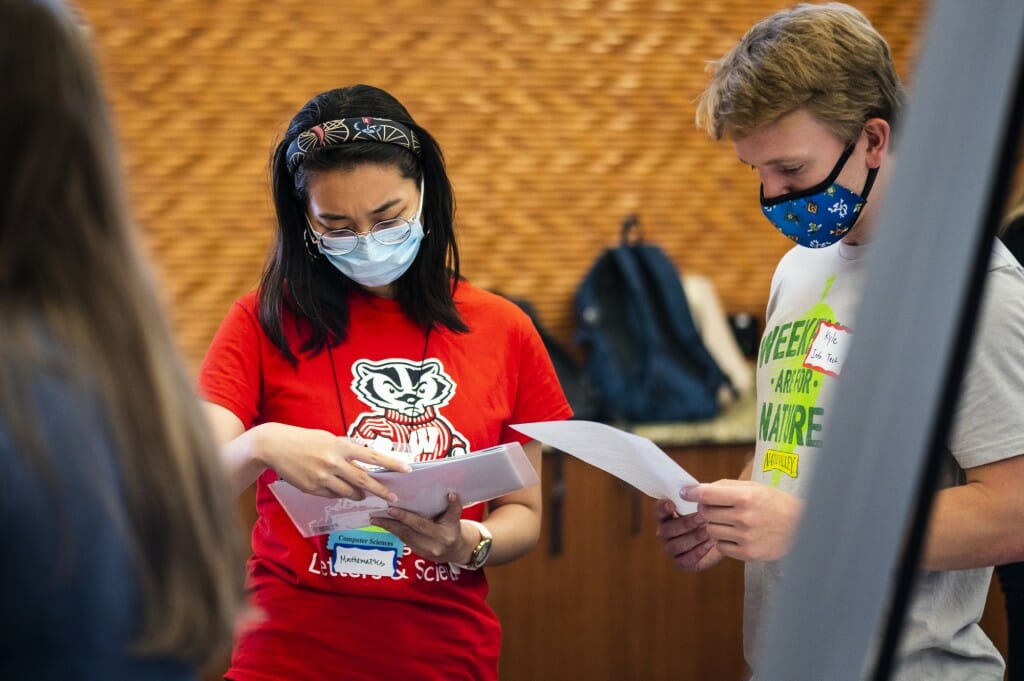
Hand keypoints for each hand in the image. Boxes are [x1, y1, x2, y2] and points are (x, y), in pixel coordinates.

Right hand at [252, 422, 409, 499]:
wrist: (275, 446)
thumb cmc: (305, 440)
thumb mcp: (329, 439)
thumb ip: (347, 452)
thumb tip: (364, 466)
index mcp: (340, 446)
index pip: (372, 456)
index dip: (391, 464)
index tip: (407, 469)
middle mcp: (333, 462)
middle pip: (364, 480)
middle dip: (381, 490)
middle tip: (393, 497)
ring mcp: (322, 477)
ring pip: (349, 492)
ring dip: (359, 495)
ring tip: (364, 495)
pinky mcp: (312, 489)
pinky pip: (332, 495)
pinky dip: (339, 494)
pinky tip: (339, 489)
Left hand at [369, 493, 470, 563]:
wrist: (454, 551)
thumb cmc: (453, 529)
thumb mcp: (455, 518)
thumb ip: (453, 507)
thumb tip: (451, 493)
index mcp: (446, 533)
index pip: (426, 523)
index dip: (409, 516)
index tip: (394, 509)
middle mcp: (435, 543)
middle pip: (413, 529)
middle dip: (397, 520)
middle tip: (384, 511)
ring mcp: (425, 550)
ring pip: (404, 535)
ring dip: (389, 526)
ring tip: (375, 518)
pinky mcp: (417, 552)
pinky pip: (403, 539)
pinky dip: (393, 530)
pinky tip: (383, 524)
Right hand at [654, 498, 723, 571]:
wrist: (727, 534)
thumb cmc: (714, 514)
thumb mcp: (708, 502)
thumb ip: (700, 495)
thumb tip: (696, 489)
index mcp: (667, 515)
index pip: (658, 510)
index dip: (662, 508)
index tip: (673, 504)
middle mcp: (665, 532)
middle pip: (666, 530)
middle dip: (685, 524)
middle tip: (702, 518)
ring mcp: (672, 548)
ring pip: (675, 546)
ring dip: (693, 538)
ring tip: (709, 532)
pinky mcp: (681, 562)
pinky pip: (683, 561)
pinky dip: (696, 553)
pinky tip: (710, 544)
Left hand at [683, 479, 803, 562]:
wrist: (802, 527)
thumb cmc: (774, 503)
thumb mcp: (753, 487)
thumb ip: (724, 487)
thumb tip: (696, 490)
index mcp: (746, 497)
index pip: (707, 495)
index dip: (693, 493)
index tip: (685, 493)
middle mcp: (744, 517)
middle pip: (705, 513)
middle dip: (707, 509)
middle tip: (718, 508)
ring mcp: (746, 537)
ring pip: (710, 530)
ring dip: (715, 525)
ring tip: (730, 521)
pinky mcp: (748, 553)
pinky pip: (720, 546)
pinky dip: (723, 541)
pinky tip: (737, 535)